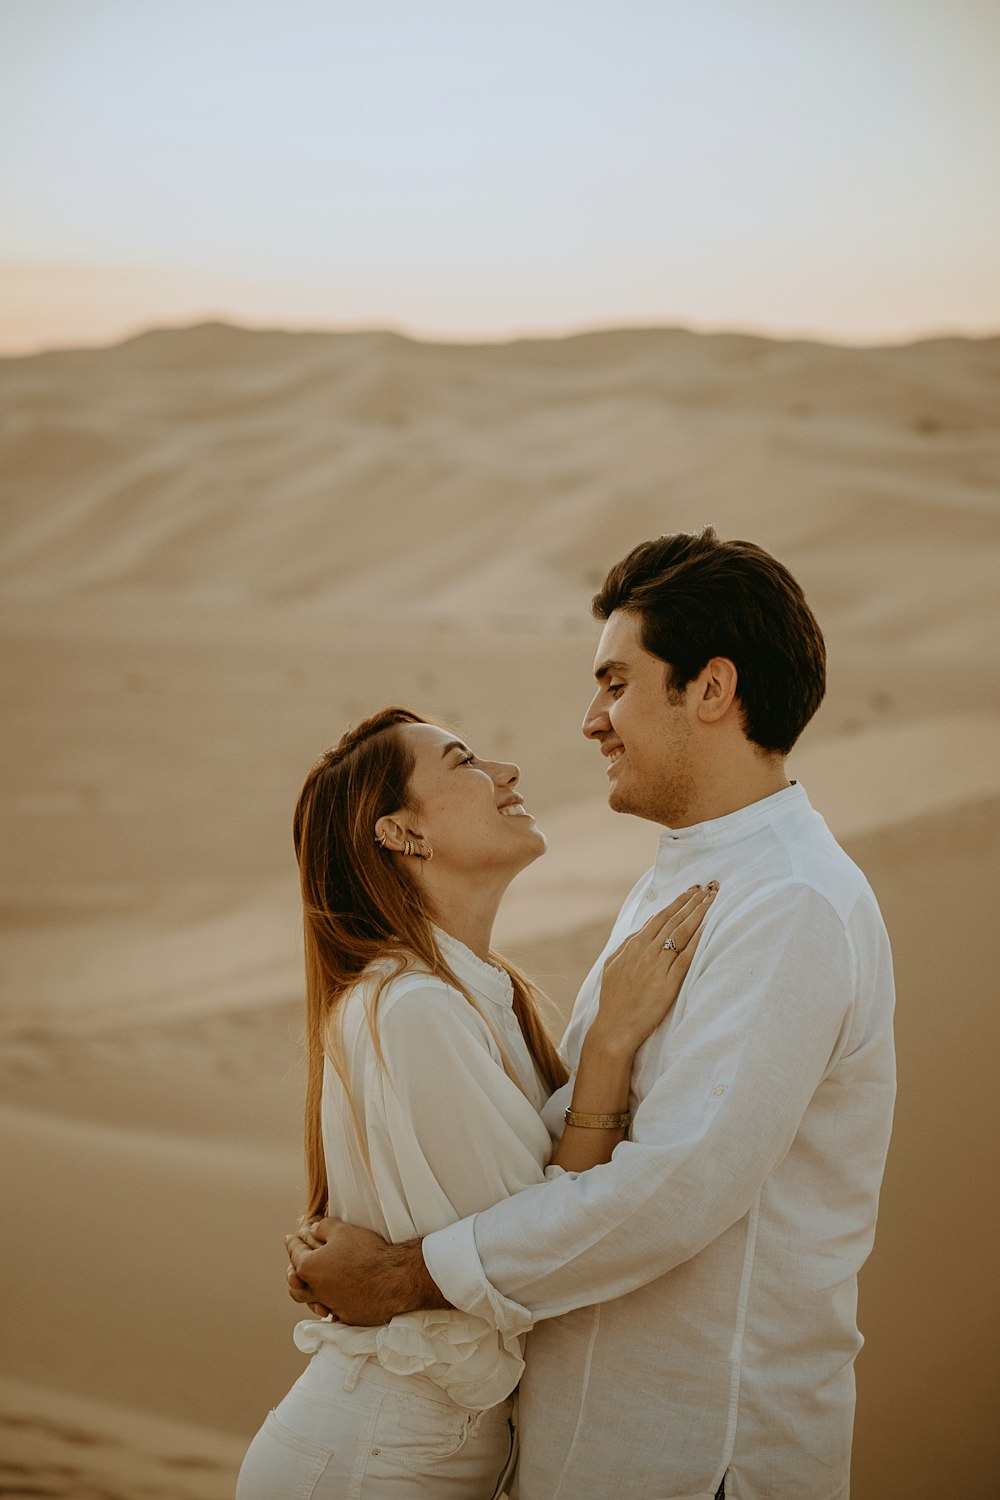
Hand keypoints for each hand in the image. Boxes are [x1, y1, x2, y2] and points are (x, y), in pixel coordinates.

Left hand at [285, 1218, 446, 1325]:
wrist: (393, 1278)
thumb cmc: (367, 1251)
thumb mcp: (342, 1230)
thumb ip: (323, 1227)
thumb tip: (312, 1229)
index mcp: (310, 1268)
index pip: (294, 1253)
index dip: (291, 1243)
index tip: (289, 1238)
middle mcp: (316, 1290)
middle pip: (295, 1287)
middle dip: (293, 1276)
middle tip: (296, 1267)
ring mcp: (331, 1305)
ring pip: (311, 1303)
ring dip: (310, 1293)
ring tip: (314, 1285)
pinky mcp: (346, 1316)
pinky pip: (332, 1312)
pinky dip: (330, 1304)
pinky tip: (336, 1297)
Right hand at [590, 883, 716, 1054]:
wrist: (615, 1027)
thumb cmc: (614, 998)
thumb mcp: (612, 965)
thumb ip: (628, 943)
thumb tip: (645, 925)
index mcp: (633, 946)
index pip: (660, 917)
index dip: (678, 902)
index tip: (692, 891)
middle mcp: (645, 952)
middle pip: (674, 921)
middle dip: (692, 902)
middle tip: (709, 888)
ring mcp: (656, 968)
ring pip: (681, 934)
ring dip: (698, 915)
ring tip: (712, 901)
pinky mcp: (667, 984)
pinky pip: (685, 959)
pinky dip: (696, 942)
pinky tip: (707, 929)